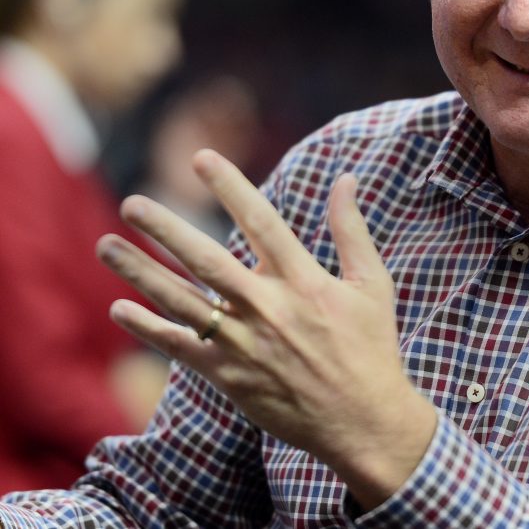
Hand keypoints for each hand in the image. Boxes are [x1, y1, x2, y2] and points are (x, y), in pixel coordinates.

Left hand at [97, 149, 437, 507]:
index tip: (201, 158)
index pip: (261, 221)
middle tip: (131, 203)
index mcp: (305, 280)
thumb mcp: (373, 284)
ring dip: (140, 272)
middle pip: (206, 259)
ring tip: (105, 246)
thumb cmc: (371, 347)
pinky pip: (180, 348)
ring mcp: (244, 344)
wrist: (362, 421)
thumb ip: (352, 230)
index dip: (230, 186)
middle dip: (165, 228)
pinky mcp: (229, 377)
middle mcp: (268, 308)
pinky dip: (148, 329)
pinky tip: (120, 308)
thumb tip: (346, 179)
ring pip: (181, 301)